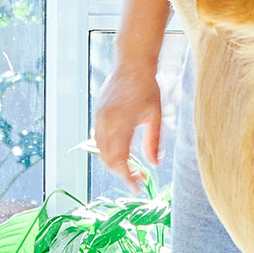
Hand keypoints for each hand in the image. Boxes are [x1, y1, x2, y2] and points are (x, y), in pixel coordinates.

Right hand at [93, 67, 166, 191]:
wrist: (131, 65)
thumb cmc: (147, 88)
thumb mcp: (155, 116)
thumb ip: (154, 142)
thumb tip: (155, 164)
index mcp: (121, 125)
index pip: (120, 161)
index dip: (127, 178)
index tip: (137, 188)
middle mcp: (105, 124)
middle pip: (108, 160)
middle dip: (122, 173)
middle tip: (138, 179)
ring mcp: (99, 119)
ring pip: (101, 151)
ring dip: (115, 163)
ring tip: (132, 167)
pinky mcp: (97, 115)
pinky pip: (98, 140)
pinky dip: (109, 150)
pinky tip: (124, 151)